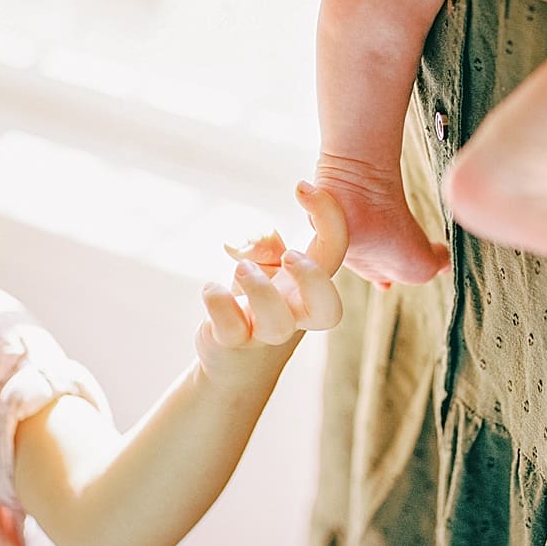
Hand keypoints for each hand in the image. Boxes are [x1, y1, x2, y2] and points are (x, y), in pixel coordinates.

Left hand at [200, 182, 347, 362]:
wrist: (234, 357)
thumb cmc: (257, 301)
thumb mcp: (265, 265)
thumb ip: (264, 244)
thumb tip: (247, 243)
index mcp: (310, 287)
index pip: (334, 253)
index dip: (329, 218)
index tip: (303, 187)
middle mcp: (296, 313)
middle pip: (329, 312)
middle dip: (313, 279)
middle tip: (290, 256)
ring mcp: (265, 333)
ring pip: (278, 324)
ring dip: (260, 290)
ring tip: (241, 266)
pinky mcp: (231, 343)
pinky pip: (230, 330)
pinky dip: (220, 303)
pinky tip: (212, 288)